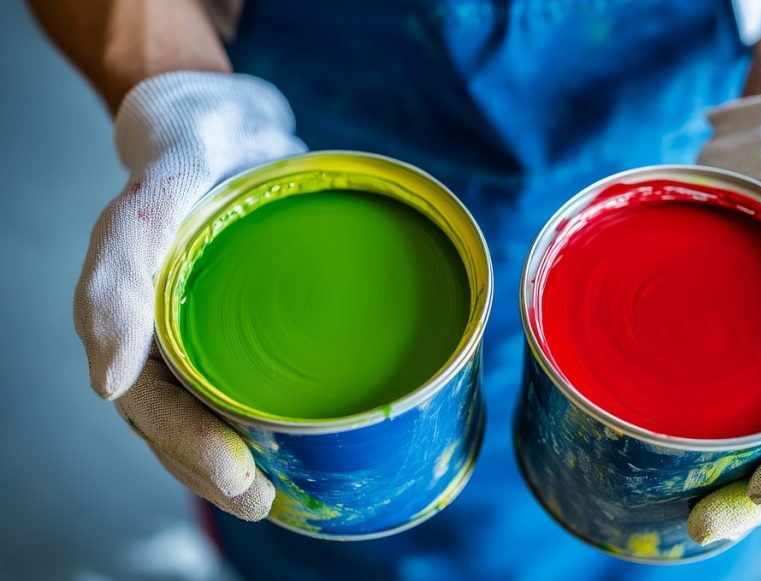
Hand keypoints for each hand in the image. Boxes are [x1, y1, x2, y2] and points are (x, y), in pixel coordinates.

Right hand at [74, 72, 306, 519]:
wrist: (230, 122)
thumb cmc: (191, 142)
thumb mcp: (163, 181)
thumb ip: (124, 261)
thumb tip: (105, 378)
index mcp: (127, 306)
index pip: (146, 397)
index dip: (186, 445)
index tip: (235, 475)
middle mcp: (155, 326)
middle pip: (172, 419)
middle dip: (212, 469)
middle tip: (261, 500)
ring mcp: (194, 327)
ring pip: (201, 412)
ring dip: (232, 461)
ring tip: (274, 497)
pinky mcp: (231, 324)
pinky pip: (235, 385)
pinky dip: (257, 423)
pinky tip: (291, 447)